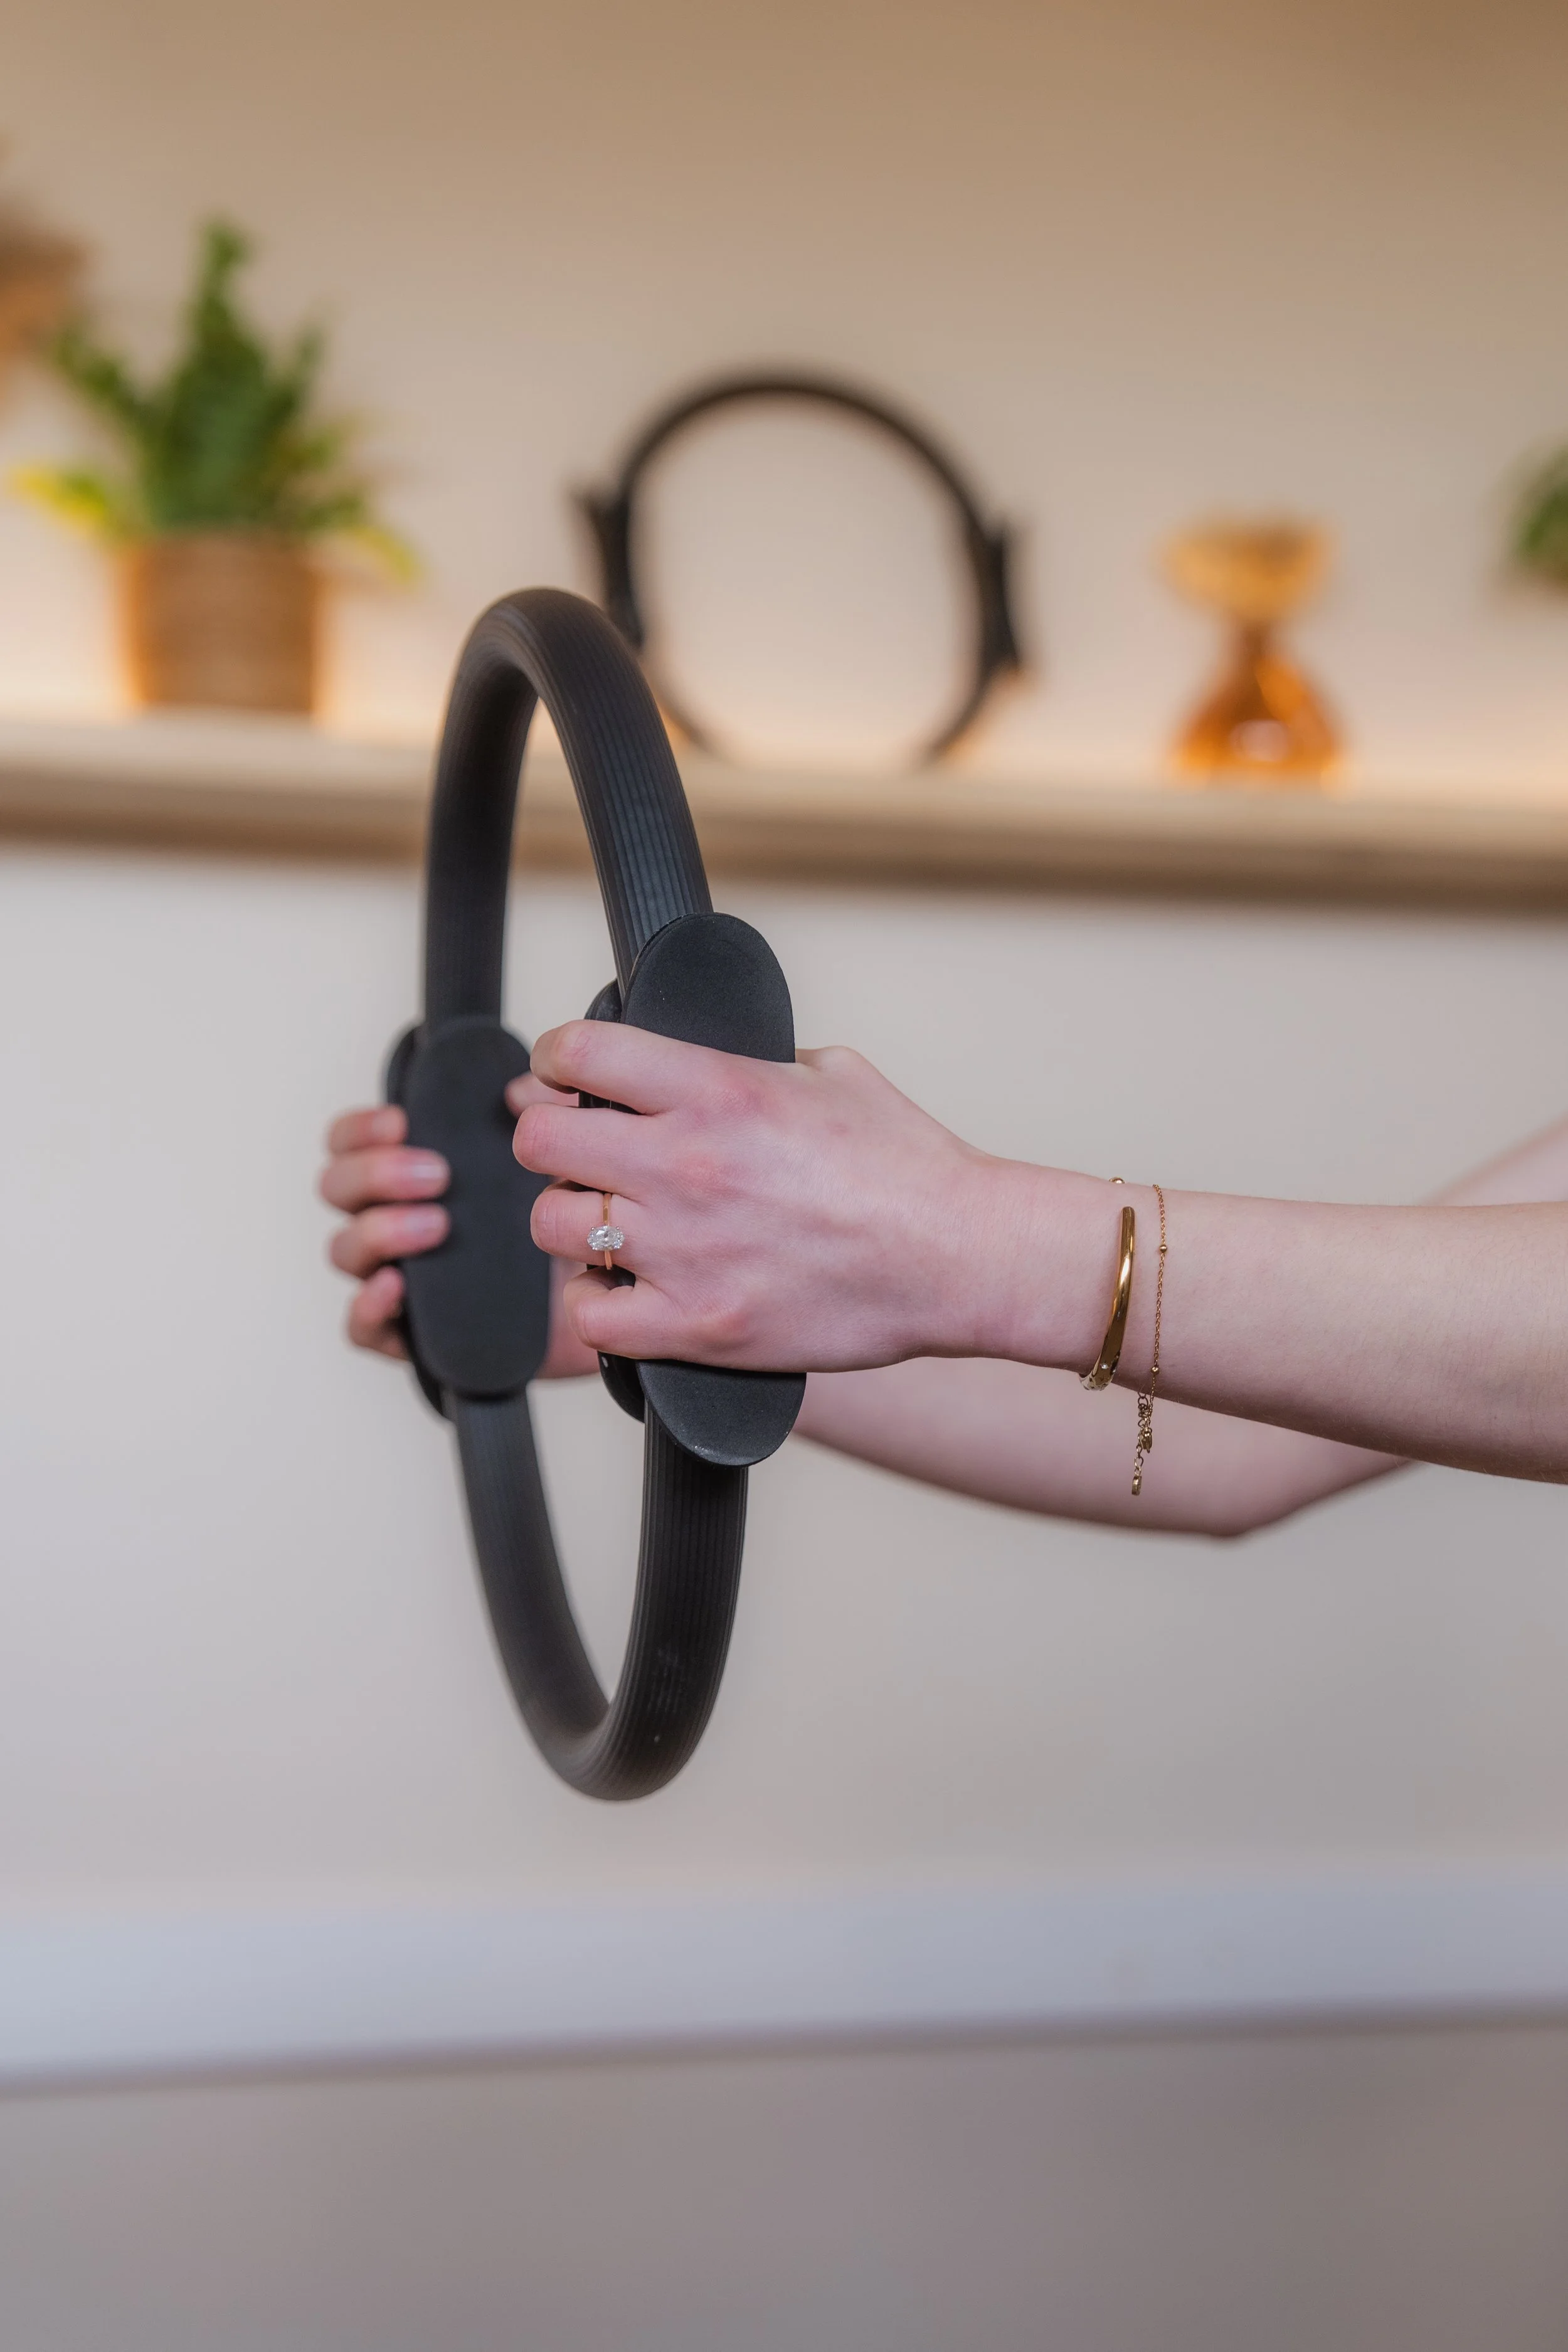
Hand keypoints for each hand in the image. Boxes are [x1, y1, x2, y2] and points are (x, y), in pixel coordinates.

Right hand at [319, 1085, 598, 1378]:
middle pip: (338, 1188)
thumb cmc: (563, 1224)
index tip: (403, 1122)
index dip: (360, 1129)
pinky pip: (362, 1327)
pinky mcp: (410, 1335)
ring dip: (379, 1231)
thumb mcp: (558, 1166)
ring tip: (437, 1226)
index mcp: (409, 1174)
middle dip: (375, 1174)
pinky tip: (395, 1287)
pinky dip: (368, 1306)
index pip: (349, 1141)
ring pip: (345, 1250)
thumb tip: (517, 1093)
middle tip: (436, 1175)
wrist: (605, 1302)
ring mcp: (395, 1277)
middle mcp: (389, 1221)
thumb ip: (543, 1120)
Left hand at [513, 1023, 1022, 1372]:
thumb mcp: (829, 1071)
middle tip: (588, 1157)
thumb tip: (689, 1062)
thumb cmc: (907, 1164)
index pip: (576, 1053)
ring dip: (578, 1224)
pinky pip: (592, 1318)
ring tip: (616, 1229)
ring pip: (555, 1228)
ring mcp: (686, 1251)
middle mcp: (685, 1163)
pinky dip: (601, 1305)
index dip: (556, 1061)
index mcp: (716, 1088)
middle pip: (541, 1142)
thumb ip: (747, 1061)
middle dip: (557, 1143)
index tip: (566, 1077)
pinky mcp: (699, 1326)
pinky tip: (632, 1292)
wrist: (960, 1256)